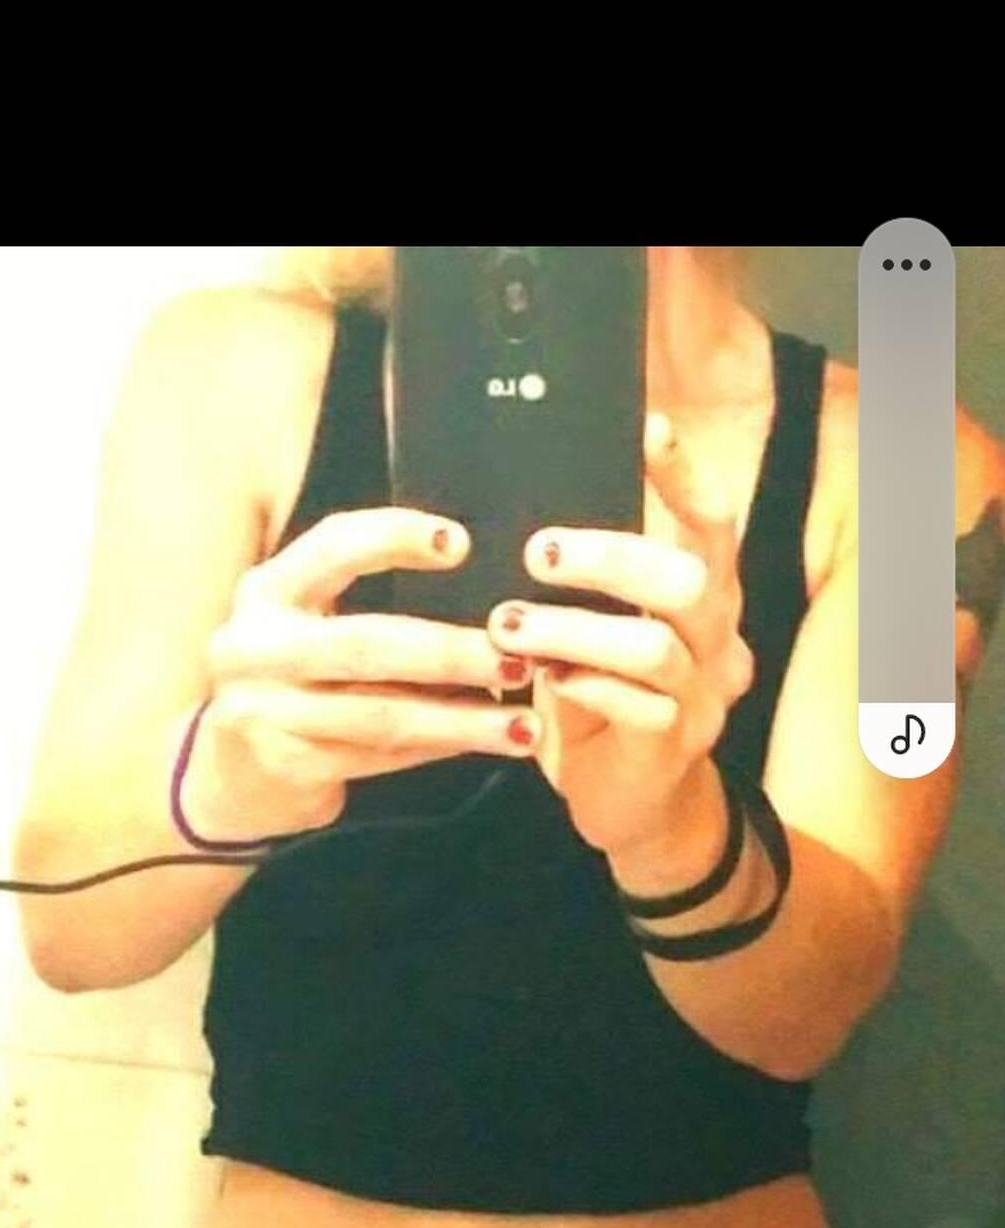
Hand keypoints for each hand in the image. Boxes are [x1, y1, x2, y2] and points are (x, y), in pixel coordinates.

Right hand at [181, 507, 543, 844]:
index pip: (332, 546)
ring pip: (381, 714)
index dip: (393, 537)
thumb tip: (481, 592)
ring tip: (523, 725)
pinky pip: (378, 756)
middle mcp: (254, 645)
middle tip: (518, 658)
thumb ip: (364, 596)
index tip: (459, 543)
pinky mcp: (285, 766)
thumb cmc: (293, 679)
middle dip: (450, 652)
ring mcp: (262, 710)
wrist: (227, 775)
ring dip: (461, 721)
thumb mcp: (305, 622)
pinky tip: (481, 745)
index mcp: (266, 591)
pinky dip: (436, 749)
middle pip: (366, 644)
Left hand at [486, 414, 754, 863]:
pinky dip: (582, 688)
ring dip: (573, 629)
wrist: (631, 802)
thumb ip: (579, 577)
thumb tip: (519, 509)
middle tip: (537, 552)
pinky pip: (637, 709)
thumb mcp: (594, 625)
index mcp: (703, 592)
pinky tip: (543, 683)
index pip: (710, 520)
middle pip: (690, 579)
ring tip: (509, 625)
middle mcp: (719, 637)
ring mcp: (704, 696)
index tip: (645, 426)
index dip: (682, 473)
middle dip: (609, 557)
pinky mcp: (674, 747)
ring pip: (652, 646)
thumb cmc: (599, 693)